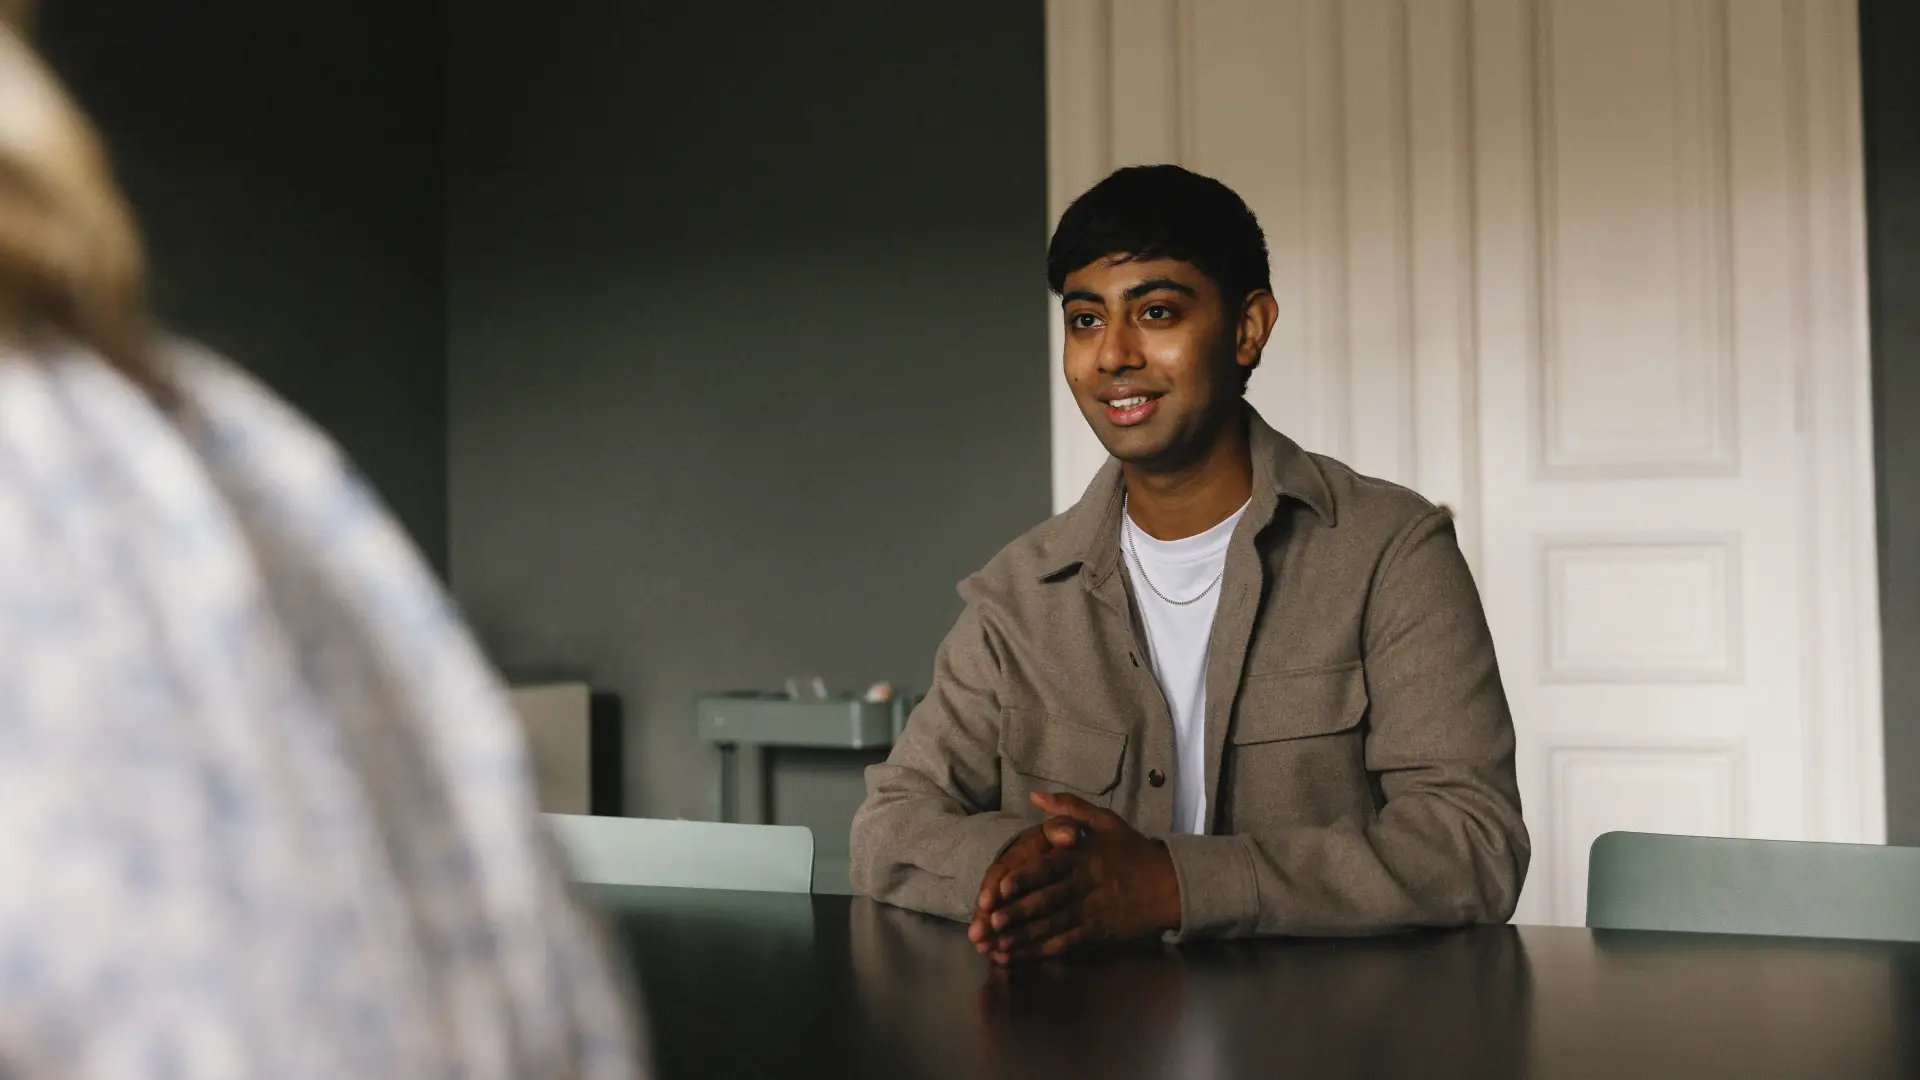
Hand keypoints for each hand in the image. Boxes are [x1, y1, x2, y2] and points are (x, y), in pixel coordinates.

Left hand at [978, 791, 1181, 964]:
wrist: (1171, 886)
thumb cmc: (1135, 851)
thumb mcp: (1106, 822)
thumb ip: (1068, 808)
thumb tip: (1034, 794)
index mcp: (1084, 858)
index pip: (1050, 868)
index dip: (1025, 878)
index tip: (1000, 885)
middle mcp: (1085, 887)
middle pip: (1047, 902)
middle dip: (1018, 913)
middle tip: (990, 922)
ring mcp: (1091, 913)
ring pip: (1052, 927)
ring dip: (1024, 937)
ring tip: (997, 945)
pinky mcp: (1097, 933)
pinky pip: (1066, 944)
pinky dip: (1042, 952)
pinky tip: (1021, 956)